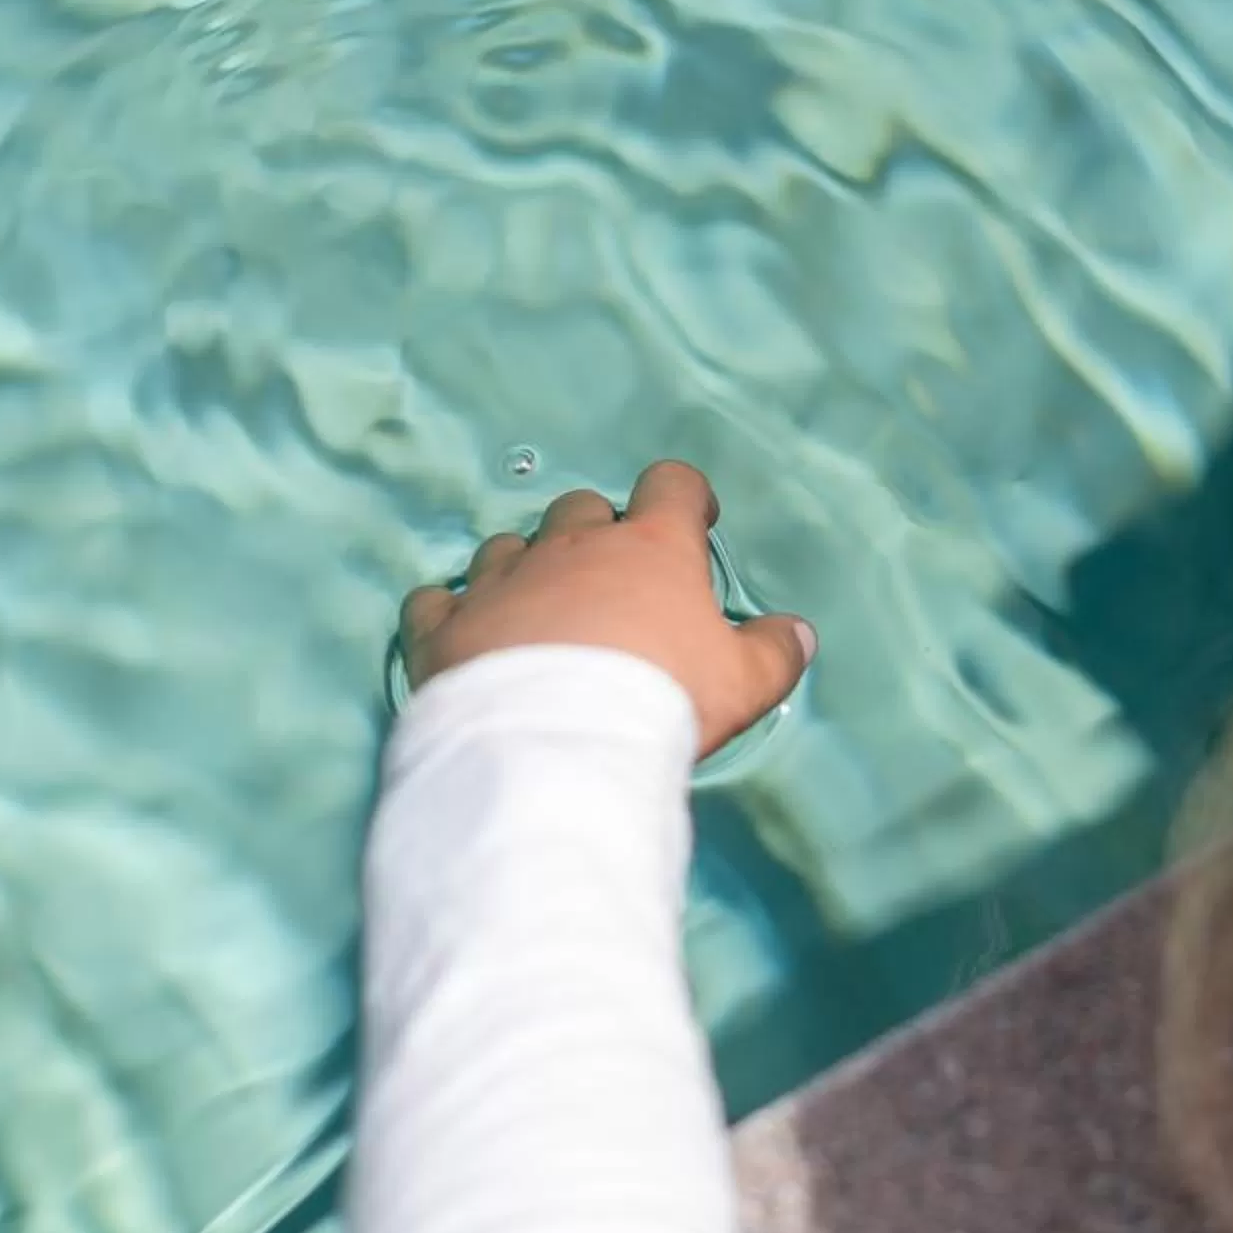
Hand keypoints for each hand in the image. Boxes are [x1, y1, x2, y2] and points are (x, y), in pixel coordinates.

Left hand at [400, 461, 816, 759]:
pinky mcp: (447, 626)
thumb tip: (797, 634)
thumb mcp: (743, 683)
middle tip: (612, 587)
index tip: (693, 524)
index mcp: (650, 548)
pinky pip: (435, 601)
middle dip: (597, 537)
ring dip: (524, 570)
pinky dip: (450, 613)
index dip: (685, 498)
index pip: (672, 486)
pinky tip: (460, 633)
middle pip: (582, 510)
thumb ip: (774, 653)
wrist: (555, 746)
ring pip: (507, 547)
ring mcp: (502, 580)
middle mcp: (572, 546)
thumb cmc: (660, 703)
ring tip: (537, 616)